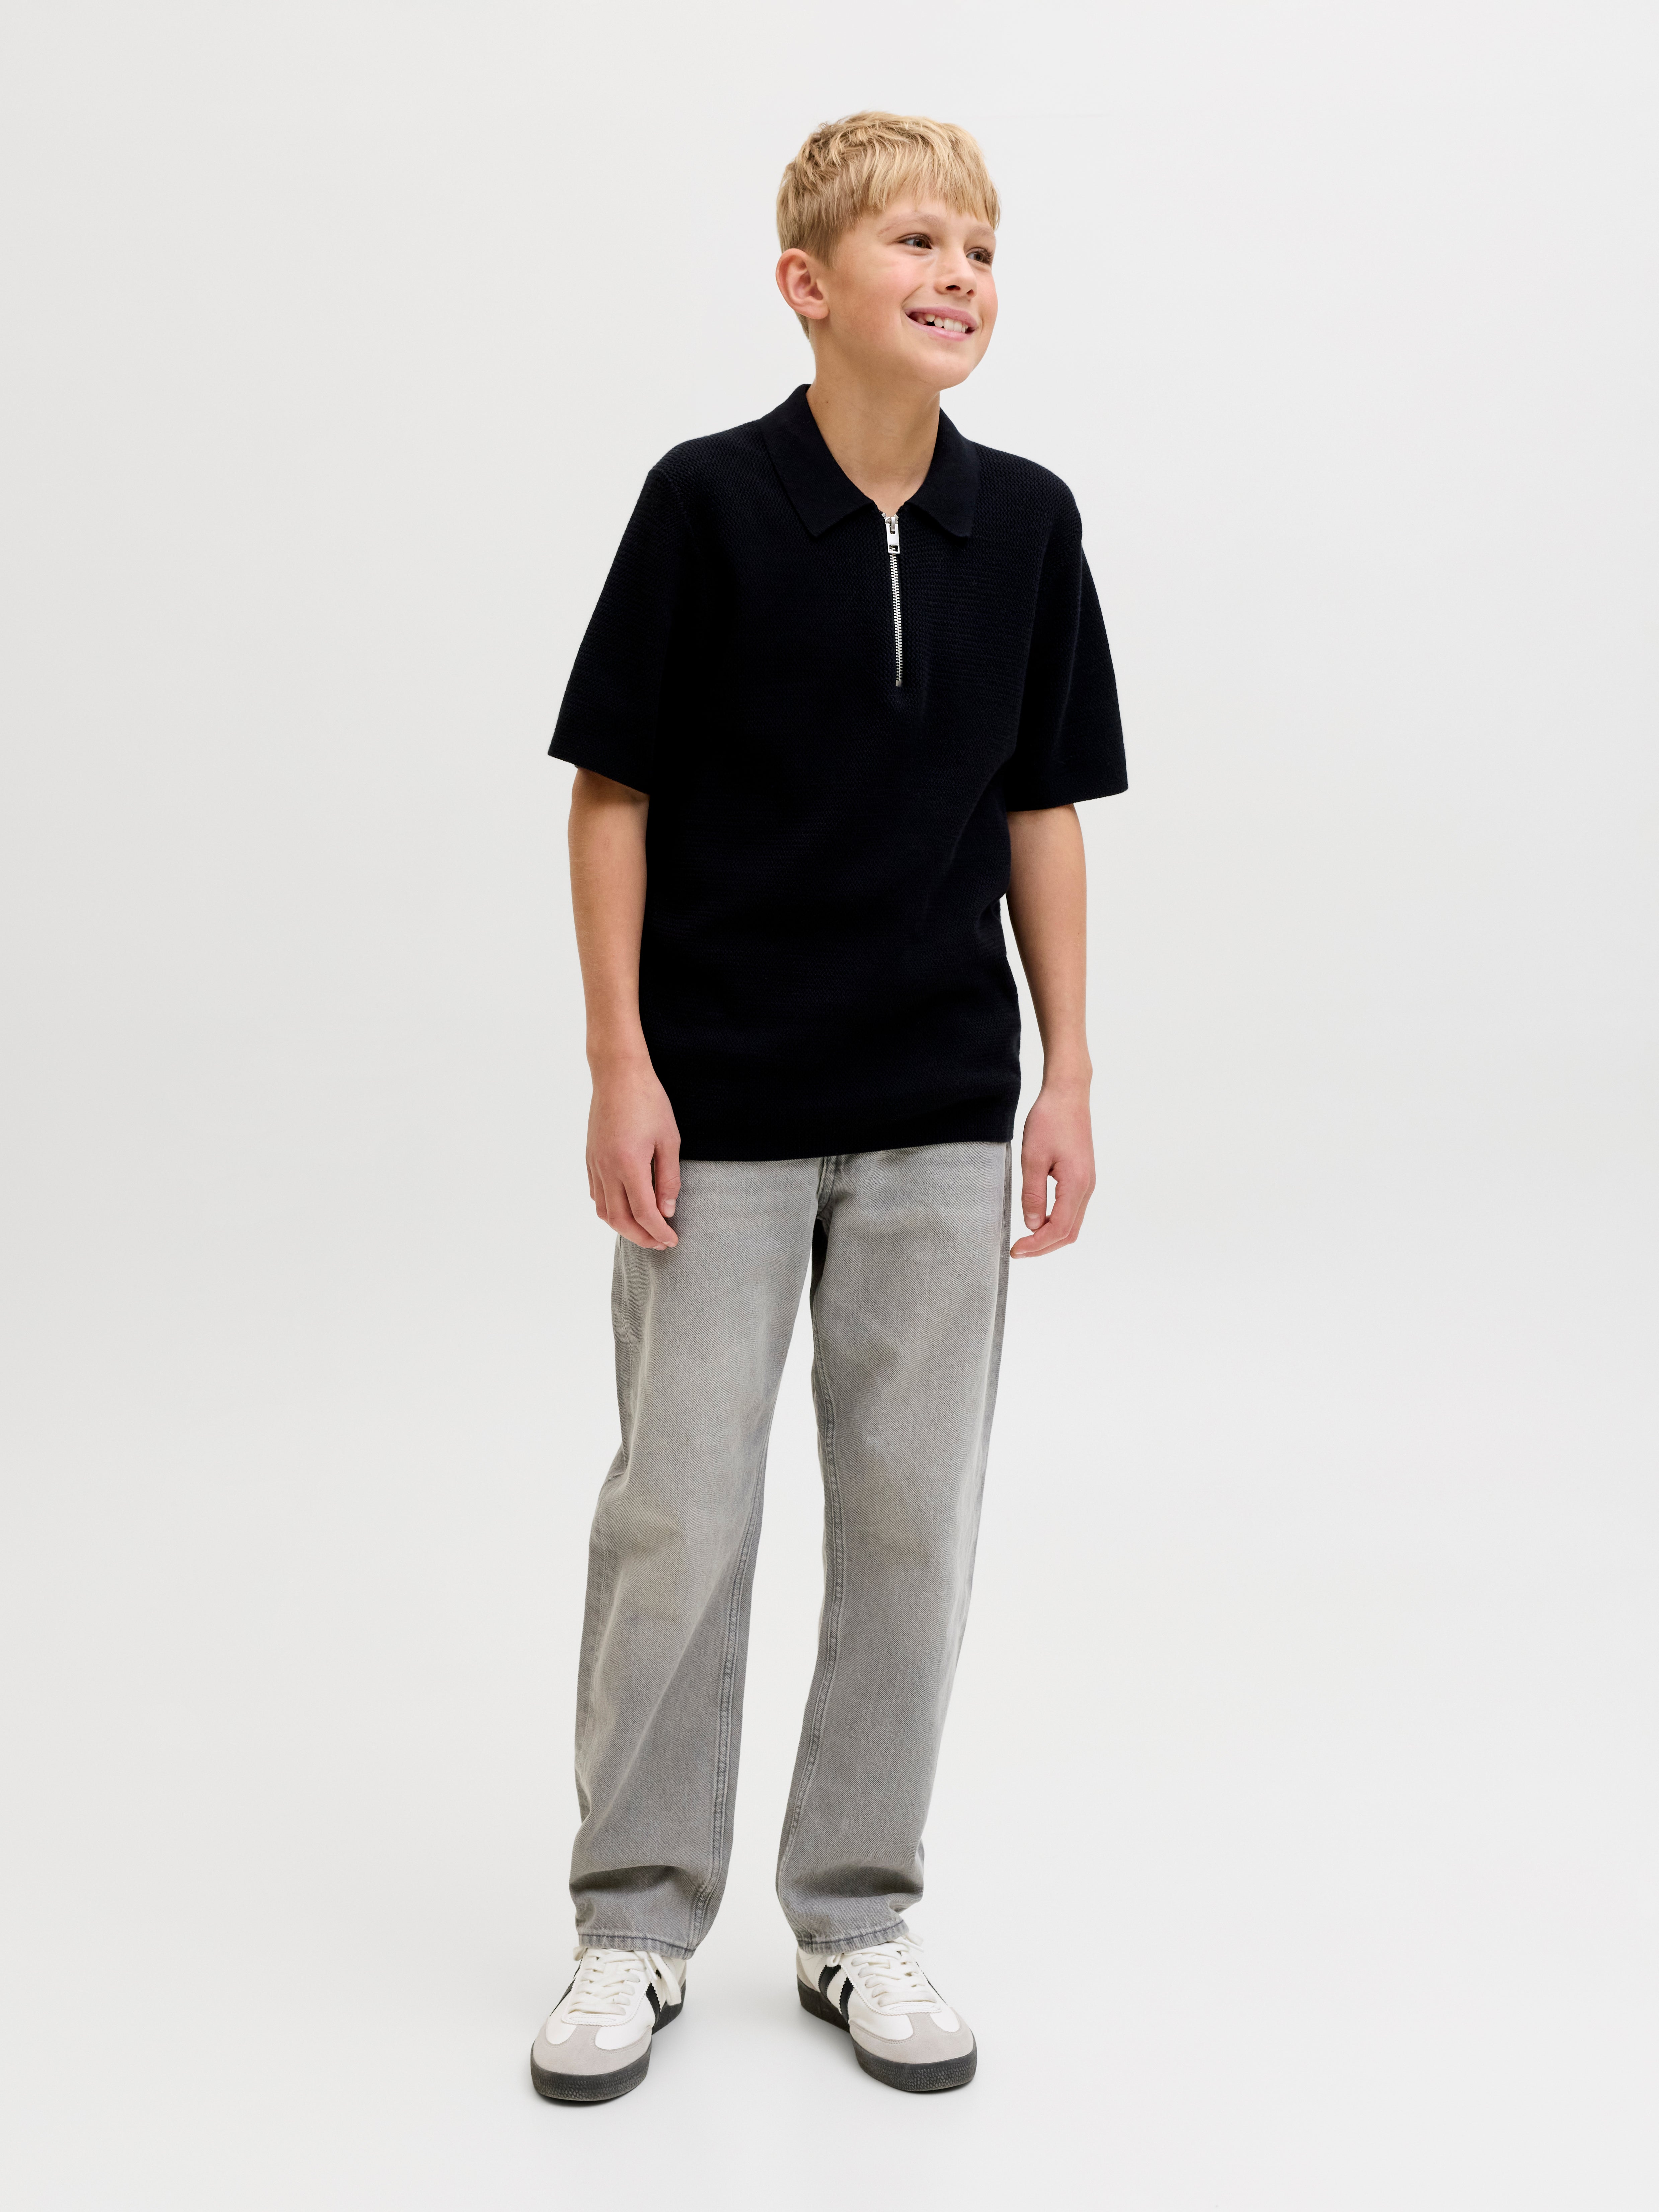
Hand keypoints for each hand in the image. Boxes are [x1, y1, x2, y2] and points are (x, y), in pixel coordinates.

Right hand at [586, 1057, 680, 1249]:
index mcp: (629, 1165)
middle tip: (661, 1243)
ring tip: (644, 1231)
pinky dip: (610, 1210)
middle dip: (642, 1237)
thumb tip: (667, 1211)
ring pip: (604, 1211)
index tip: (673, 1240)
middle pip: (621, 1220)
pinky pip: (596, 1194)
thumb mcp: (670, 1139)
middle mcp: (607, 1169)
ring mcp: (595, 1164)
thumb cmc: (649, 1101)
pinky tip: (625, 1208)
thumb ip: (669, 1178)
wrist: (618, 1074)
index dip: (659, 1232)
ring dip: (623, 1228)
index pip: (644, 1213)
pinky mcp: (590, 1157)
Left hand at [1010, 1082, 1094, 1257]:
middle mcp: (1086, 1188)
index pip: (1058, 1229)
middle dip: (1044, 1246)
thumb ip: (1033, 1194)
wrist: (1068, 1096)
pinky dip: (1055, 1223)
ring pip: (1072, 1224)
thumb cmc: (1049, 1120)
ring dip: (1050, 1236)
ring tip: (1025, 1239)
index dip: (1037, 1245)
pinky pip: (1072, 1210)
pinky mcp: (1082, 1178)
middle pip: (1068, 1233)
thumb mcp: (1033, 1157)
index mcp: (1076, 1184)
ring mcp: (1087, 1184)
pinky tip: (1038, 1221)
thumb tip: (1032, 1224)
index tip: (1016, 1250)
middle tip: (1018, 1250)